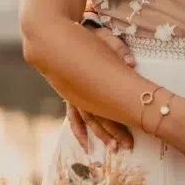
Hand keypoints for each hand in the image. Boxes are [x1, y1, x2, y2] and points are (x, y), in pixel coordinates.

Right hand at [66, 27, 134, 151]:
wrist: (52, 34)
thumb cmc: (83, 35)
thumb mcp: (103, 38)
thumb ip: (117, 49)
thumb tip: (130, 63)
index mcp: (92, 81)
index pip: (110, 107)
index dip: (122, 124)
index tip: (132, 137)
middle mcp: (81, 92)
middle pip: (101, 118)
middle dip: (114, 134)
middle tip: (127, 148)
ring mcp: (73, 95)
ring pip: (88, 120)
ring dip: (99, 135)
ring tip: (111, 149)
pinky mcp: (69, 94)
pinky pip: (74, 116)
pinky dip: (79, 130)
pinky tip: (84, 142)